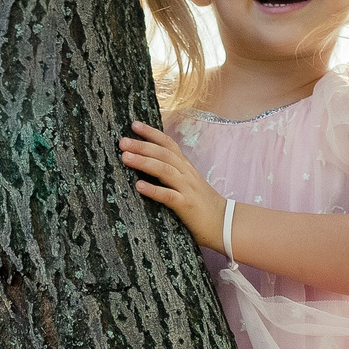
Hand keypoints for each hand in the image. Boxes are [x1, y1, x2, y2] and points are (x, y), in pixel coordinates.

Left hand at [120, 122, 227, 250]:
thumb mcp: (189, 183)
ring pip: (165, 171)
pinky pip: (169, 196)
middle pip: (164, 154)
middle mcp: (187, 174)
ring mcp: (187, 189)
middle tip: (122, 141)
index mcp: (186, 167)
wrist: (225, 223)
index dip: (152, 133)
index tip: (134, 125)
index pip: (169, 144)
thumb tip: (149, 163)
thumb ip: (173, 172)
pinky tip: (139, 186)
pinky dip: (153, 190)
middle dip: (142, 146)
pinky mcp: (187, 206)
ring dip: (144, 162)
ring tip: (125, 157)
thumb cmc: (202, 204)